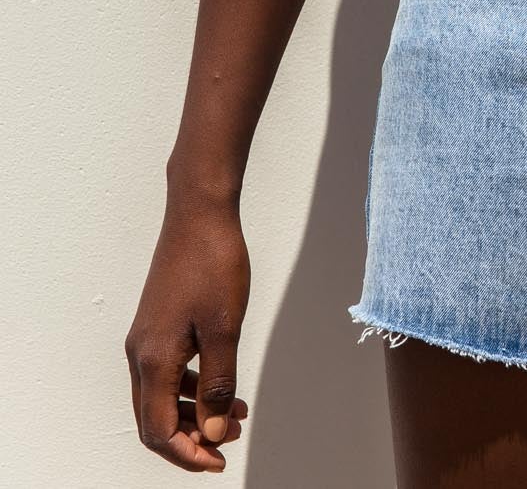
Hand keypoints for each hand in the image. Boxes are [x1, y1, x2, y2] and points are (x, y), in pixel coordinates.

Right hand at [124, 194, 251, 469]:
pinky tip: (221, 381)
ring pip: (160, 396)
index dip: (188, 455)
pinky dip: (191, 386)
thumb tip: (213, 432)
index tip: (220, 461)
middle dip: (190, 439)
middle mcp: (141, 353)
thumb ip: (217, 384)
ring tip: (237, 412)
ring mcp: (146, 338)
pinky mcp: (157, 323)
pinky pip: (167, 371)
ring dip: (194, 412)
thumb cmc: (213, 264)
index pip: (159, 432)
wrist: (199, 213)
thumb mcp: (225, 328)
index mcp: (154, 360)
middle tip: (229, 441)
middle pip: (154, 420)